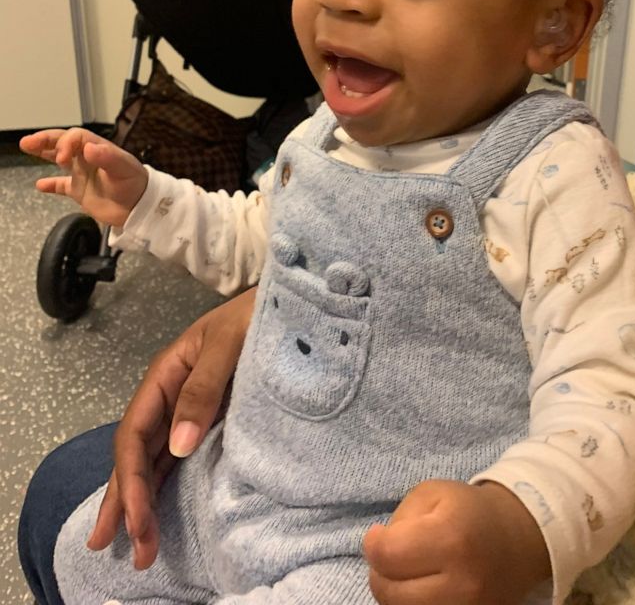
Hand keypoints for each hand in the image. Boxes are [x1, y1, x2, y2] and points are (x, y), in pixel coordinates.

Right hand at [19, 127, 147, 226]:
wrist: (140, 209)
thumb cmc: (135, 184)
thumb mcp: (124, 168)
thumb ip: (108, 157)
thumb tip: (88, 147)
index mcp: (99, 149)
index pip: (76, 137)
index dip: (65, 143)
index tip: (61, 159)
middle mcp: (88, 158)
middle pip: (64, 143)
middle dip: (46, 140)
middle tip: (28, 142)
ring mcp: (83, 174)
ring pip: (59, 159)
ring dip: (44, 152)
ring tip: (26, 147)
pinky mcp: (80, 191)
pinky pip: (62, 185)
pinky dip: (51, 184)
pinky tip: (39, 185)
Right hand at [86, 288, 255, 568]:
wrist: (294, 302)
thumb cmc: (257, 315)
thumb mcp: (229, 342)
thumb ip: (204, 388)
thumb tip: (178, 445)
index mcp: (166, 374)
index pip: (134, 434)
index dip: (131, 480)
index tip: (137, 522)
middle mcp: (172, 396)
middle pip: (138, 454)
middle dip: (128, 503)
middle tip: (122, 551)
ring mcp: (190, 409)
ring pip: (155, 461)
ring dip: (144, 502)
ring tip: (140, 548)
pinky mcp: (212, 419)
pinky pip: (179, 458)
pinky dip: (166, 487)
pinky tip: (160, 513)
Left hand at [364, 479, 550, 604]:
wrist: (516, 540)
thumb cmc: (468, 511)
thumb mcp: (431, 494)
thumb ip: (399, 520)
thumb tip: (377, 549)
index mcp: (451, 537)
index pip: (387, 555)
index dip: (373, 543)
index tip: (378, 535)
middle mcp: (461, 582)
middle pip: (389, 593)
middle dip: (380, 572)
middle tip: (392, 555)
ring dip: (395, 593)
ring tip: (407, 572)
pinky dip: (414, 604)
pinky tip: (421, 588)